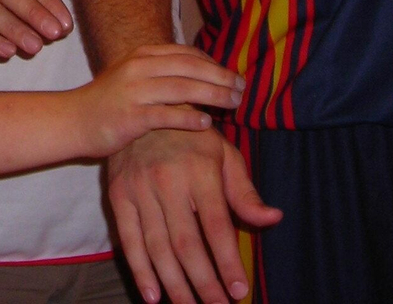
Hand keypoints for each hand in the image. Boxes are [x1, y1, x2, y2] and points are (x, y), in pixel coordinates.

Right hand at [77, 45, 243, 156]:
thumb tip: (200, 76)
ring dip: (213, 95)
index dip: (214, 64)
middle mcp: (139, 67)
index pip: (187, 53)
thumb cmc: (108, 102)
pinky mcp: (130, 117)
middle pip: (190, 67)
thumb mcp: (133, 78)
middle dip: (221, 77)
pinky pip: (166, 115)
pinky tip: (207, 124)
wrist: (72, 120)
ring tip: (234, 104)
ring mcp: (134, 91)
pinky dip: (189, 118)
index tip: (233, 76)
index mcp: (142, 55)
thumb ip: (161, 74)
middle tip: (242, 89)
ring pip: (183, 88)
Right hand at [107, 127, 281, 303]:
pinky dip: (140, 270)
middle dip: (205, 283)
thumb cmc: (193, 137)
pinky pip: (128, 239)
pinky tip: (153, 295)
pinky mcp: (119, 195)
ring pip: (158, 247)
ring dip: (175, 285)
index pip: (217, 227)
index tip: (240, 292)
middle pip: (187, 244)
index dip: (228, 263)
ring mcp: (140, 188)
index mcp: (200, 170)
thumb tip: (273, 219)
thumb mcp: (225, 155)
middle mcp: (169, 180)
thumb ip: (245, 192)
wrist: (146, 107)